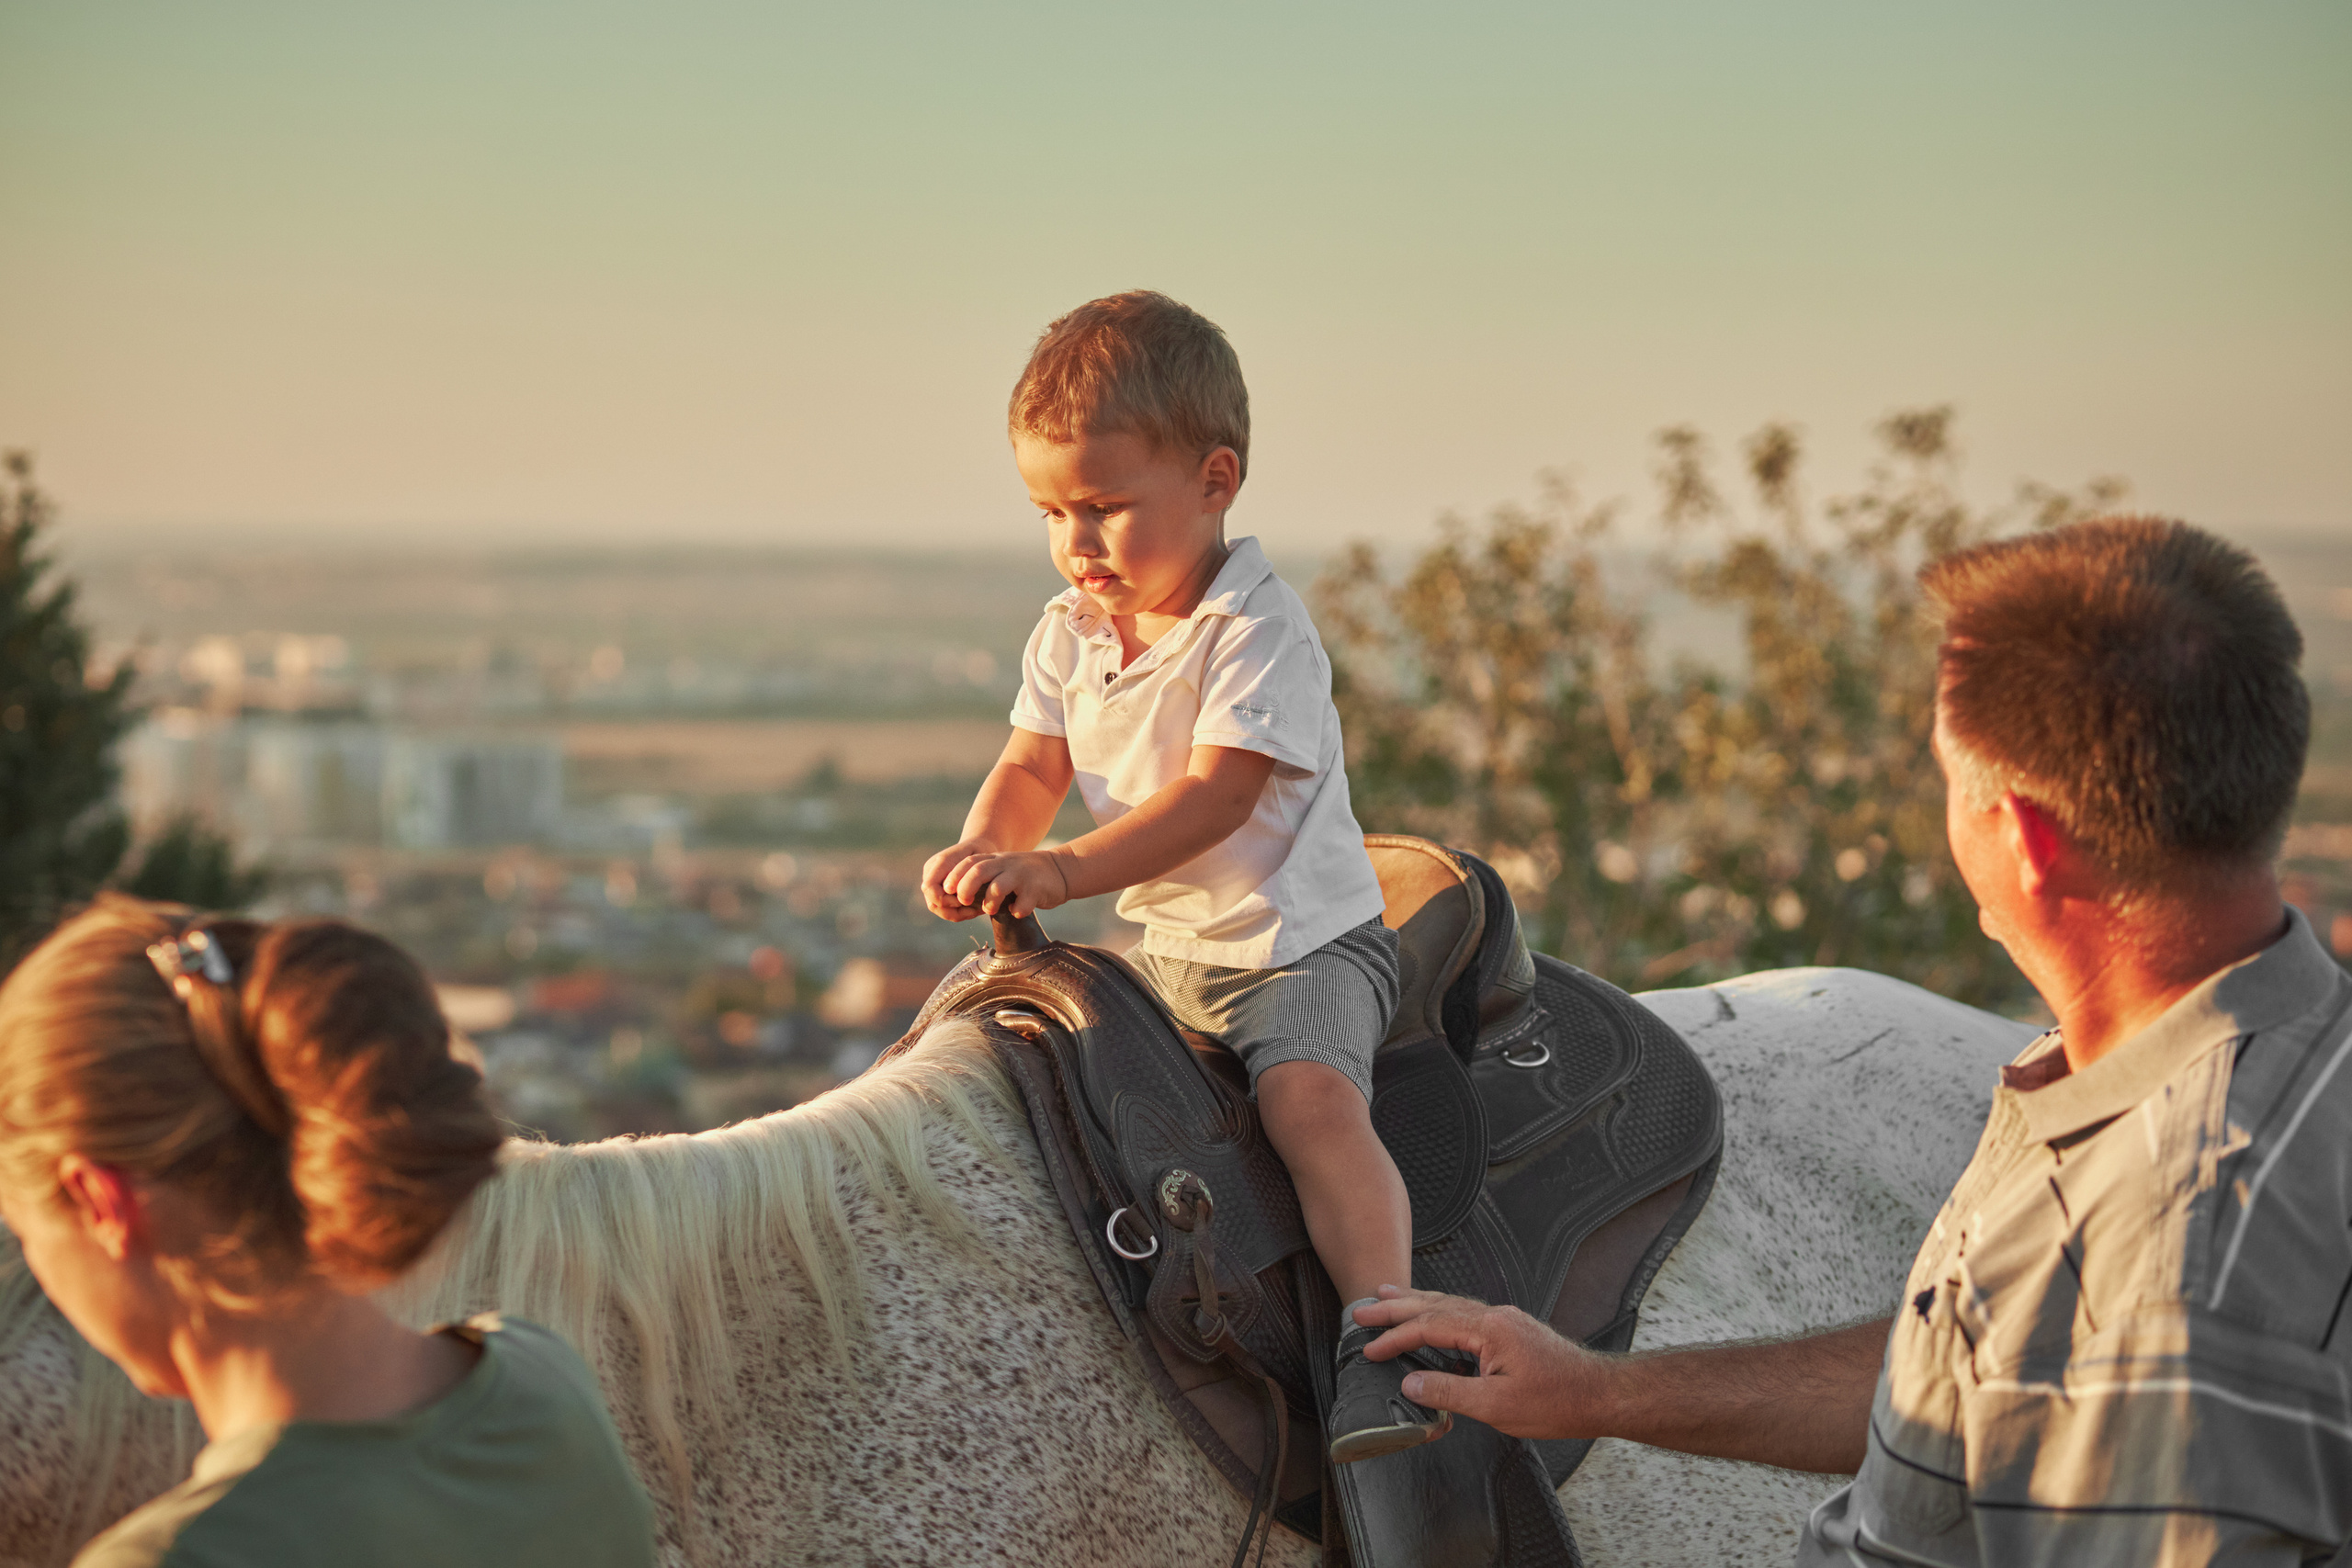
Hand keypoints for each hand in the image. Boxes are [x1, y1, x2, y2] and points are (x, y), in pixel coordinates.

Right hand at [920, 838, 998, 921]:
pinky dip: (959, 913)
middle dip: (953, 911)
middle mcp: (931, 874)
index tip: (965, 899)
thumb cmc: (980, 851)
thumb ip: (962, 870)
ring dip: (957, 914)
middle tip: (974, 910)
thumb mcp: (977, 856)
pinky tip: (975, 910)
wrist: (979, 848)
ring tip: (976, 911)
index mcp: (938, 863)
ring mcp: (935, 884)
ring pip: (939, 910)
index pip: (929, 888)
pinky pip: (946, 910)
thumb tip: (950, 890)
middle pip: (933, 904)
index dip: (944, 899)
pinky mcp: (941, 892)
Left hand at [924, 845, 1071, 920]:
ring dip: (989, 901)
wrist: (1060, 870)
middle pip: (978, 871)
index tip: (947, 890)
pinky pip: (1023, 903)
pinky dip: (1017, 911)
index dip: (954, 876)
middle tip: (964, 902)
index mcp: (995, 859)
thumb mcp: (1002, 868)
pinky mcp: (1036, 889)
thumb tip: (954, 896)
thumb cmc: (1024, 875)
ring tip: (991, 910)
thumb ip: (982, 876)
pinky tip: (1017, 912)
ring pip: (998, 886)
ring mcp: (1022, 875)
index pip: (969, 862)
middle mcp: (1006, 864)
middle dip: (966, 888)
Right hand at [1355, 1286, 1613, 1440]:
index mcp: (1489, 1329)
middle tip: (1363, 1307)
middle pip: (1435, 1305)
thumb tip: (1411, 1383)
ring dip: (1416, 1302)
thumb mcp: (1496, 1407)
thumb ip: (1449, 1393)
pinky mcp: (1512, 1330)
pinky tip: (1432, 1317)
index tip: (1370, 1349)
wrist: (1599, 1394)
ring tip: (1388, 1296)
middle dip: (1396, 1306)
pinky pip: (1465, 1314)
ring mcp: (1505, 1321)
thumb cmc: (1557, 1401)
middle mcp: (1495, 1316)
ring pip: (1450, 1304)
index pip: (1429, 1327)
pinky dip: (1440, 1312)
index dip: (1395, 1338)